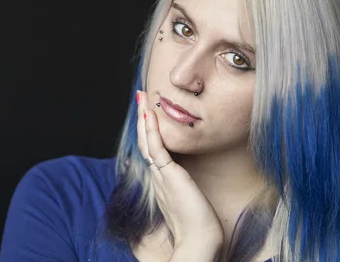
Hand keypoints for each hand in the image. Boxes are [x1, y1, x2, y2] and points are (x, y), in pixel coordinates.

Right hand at [136, 90, 223, 256]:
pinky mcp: (168, 175)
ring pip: (147, 141)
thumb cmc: (199, 223)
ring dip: (143, 118)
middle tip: (139, 99)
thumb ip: (183, 185)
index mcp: (162, 180)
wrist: (198, 240)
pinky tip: (149, 114)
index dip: (147, 130)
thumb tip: (184, 176)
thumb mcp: (189, 197)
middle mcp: (157, 175)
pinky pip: (156, 148)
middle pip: (144, 141)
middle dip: (141, 119)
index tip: (146, 113)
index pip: (151, 149)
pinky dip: (151, 130)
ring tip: (140, 98)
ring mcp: (160, 175)